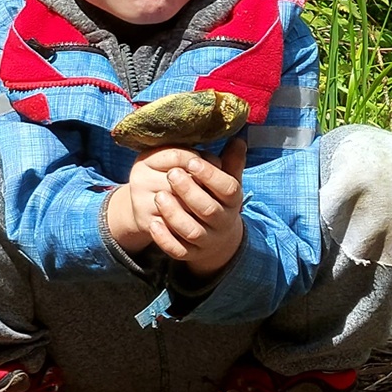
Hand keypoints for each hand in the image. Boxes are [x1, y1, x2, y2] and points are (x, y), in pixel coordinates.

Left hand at [108, 141, 247, 275]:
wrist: (219, 240)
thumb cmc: (218, 202)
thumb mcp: (227, 183)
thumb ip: (230, 162)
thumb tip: (237, 138)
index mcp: (233, 202)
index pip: (228, 189)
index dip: (210, 175)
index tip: (191, 162)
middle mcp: (222, 222)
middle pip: (208, 209)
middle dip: (189, 191)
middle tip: (172, 174)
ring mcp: (207, 240)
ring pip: (192, 231)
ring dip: (174, 214)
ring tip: (160, 196)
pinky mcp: (190, 254)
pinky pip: (178, 250)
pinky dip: (165, 238)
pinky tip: (153, 223)